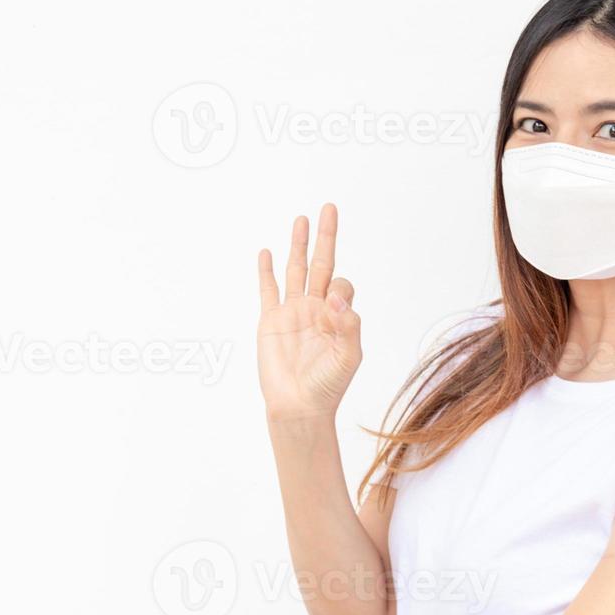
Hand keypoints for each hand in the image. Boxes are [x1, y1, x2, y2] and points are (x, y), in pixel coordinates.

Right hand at [256, 204, 362, 422]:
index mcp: (337, 315)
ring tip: (301, 219)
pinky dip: (266, 271)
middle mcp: (316, 308)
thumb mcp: (348, 355)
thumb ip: (347, 324)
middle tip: (329, 208)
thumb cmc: (327, 385)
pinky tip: (266, 252)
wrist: (299, 406)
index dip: (339, 289)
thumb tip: (334, 294)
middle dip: (326, 237)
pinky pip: (268, 290)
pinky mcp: (270, 320)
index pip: (342, 285)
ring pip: (295, 269)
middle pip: (322, 263)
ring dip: (298, 245)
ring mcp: (292, 312)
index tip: (332, 304)